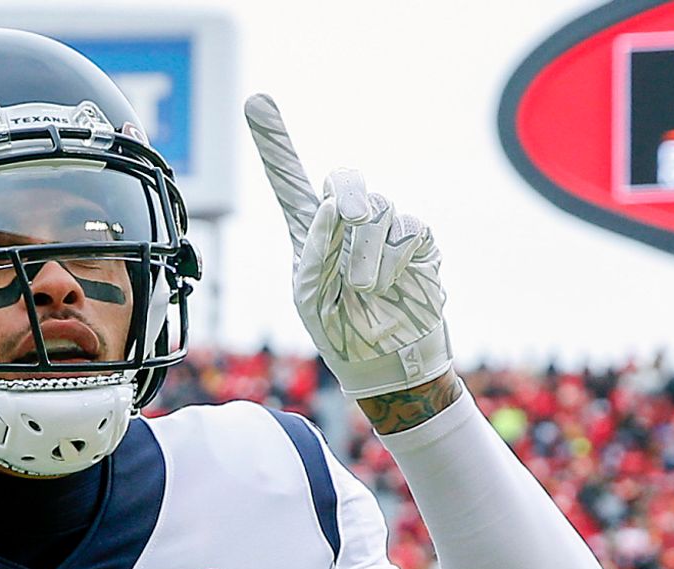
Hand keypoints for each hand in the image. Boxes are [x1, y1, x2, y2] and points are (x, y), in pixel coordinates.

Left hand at [244, 94, 452, 398]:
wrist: (383, 362)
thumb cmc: (339, 330)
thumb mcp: (309, 296)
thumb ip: (313, 249)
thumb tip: (332, 205)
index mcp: (310, 232)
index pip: (290, 179)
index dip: (275, 141)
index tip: (256, 101)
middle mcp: (346, 222)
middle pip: (344, 178)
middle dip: (346, 193)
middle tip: (347, 218)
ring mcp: (384, 229)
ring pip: (377, 207)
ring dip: (366, 252)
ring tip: (363, 287)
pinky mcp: (417, 241)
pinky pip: (407, 228)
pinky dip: (392, 258)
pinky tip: (386, 283)